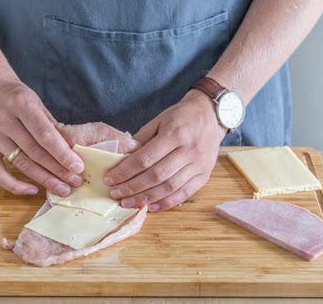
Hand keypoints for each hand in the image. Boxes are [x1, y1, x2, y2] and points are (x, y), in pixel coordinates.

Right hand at [0, 80, 84, 195]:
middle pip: (35, 152)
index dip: (63, 154)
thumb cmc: (16, 96)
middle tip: (75, 181)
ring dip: (44, 179)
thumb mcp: (37, 103)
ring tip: (63, 188)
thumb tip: (72, 150)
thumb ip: (52, 126)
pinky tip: (33, 190)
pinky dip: (16, 185)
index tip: (78, 167)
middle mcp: (3, 120)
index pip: (45, 135)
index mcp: (21, 104)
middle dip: (58, 170)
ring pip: (21, 164)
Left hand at [104, 90, 225, 211]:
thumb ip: (142, 139)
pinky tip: (151, 206)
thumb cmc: (182, 116)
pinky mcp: (205, 174)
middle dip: (132, 188)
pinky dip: (167, 202)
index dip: (125, 171)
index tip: (110, 179)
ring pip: (169, 187)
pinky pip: (184, 193)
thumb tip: (123, 158)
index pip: (145, 158)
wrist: (212, 115)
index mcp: (175, 133)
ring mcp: (199, 164)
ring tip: (128, 203)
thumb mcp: (159, 120)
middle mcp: (189, 150)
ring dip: (146, 198)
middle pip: (156, 175)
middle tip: (115, 194)